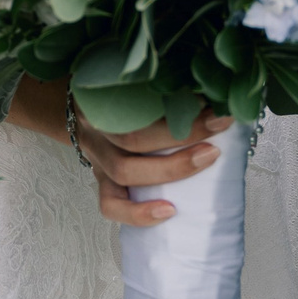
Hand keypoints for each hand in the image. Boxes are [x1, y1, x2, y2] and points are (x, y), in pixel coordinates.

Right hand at [74, 101, 235, 227]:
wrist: (80, 111)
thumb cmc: (117, 97)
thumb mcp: (130, 84)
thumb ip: (158, 86)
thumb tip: (208, 88)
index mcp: (103, 99)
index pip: (138, 102)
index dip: (177, 105)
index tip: (212, 103)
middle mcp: (97, 129)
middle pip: (133, 137)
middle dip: (182, 133)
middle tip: (217, 125)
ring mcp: (97, 158)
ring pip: (124, 172)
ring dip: (170, 169)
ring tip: (206, 160)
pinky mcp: (100, 182)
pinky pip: (110, 205)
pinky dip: (138, 213)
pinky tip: (169, 211)